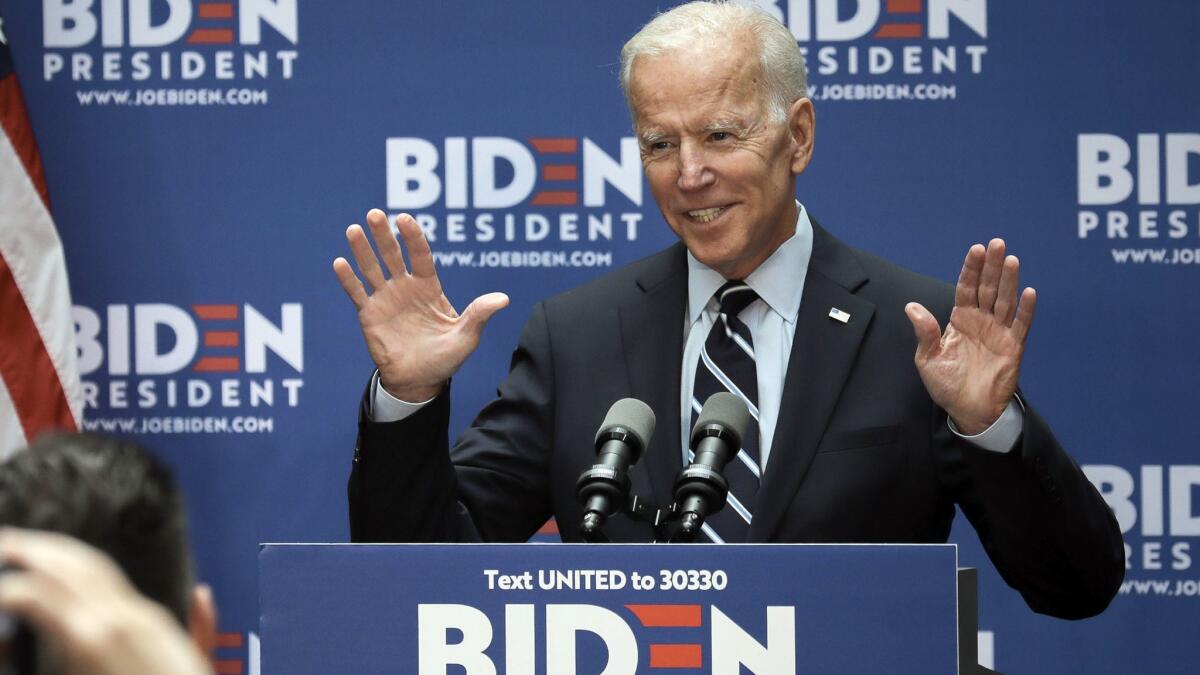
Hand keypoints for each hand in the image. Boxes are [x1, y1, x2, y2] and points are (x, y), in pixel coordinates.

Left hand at [0, 528, 210, 674]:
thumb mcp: (197, 662)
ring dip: (27, 557)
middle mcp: (130, 616)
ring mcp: (109, 627)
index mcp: (150, 621)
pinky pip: (43, 601)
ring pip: (60, 574)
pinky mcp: (90, 643)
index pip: (100, 572)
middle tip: (6, 539)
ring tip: (3, 550)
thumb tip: (202, 594)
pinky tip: (5, 591)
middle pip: (79, 564)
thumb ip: (200, 630)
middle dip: (40, 547)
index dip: (67, 555)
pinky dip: (19, 591)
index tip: (35, 549)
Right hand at [333, 209, 508, 401]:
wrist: (418, 381)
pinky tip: (340, 262)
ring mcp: (386, 299)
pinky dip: (348, 279)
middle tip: (375, 214)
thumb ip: (479, 315)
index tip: (404, 219)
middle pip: (393, 255)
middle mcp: (405, 288)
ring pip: (372, 268)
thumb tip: (503, 299)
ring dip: (363, 249)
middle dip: (384, 235)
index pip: (421, 256)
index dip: (413, 237)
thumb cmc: (445, 358)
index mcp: (429, 288)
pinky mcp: (369, 314)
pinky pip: (357, 293)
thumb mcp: (466, 337)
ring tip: (354, 229)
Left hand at [905, 239, 1036, 434]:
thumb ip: (925, 332)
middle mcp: (981, 321)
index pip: (966, 288)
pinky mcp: (1013, 348)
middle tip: (997, 243)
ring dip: (1009, 281)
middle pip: (988, 288)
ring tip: (1010, 260)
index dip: (970, 269)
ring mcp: (999, 332)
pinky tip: (1029, 291)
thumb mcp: (928, 359)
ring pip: (1005, 301)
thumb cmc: (946, 385)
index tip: (975, 249)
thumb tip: (911, 307)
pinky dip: (1026, 309)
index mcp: (960, 320)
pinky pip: (1021, 325)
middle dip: (991, 266)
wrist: (968, 411)